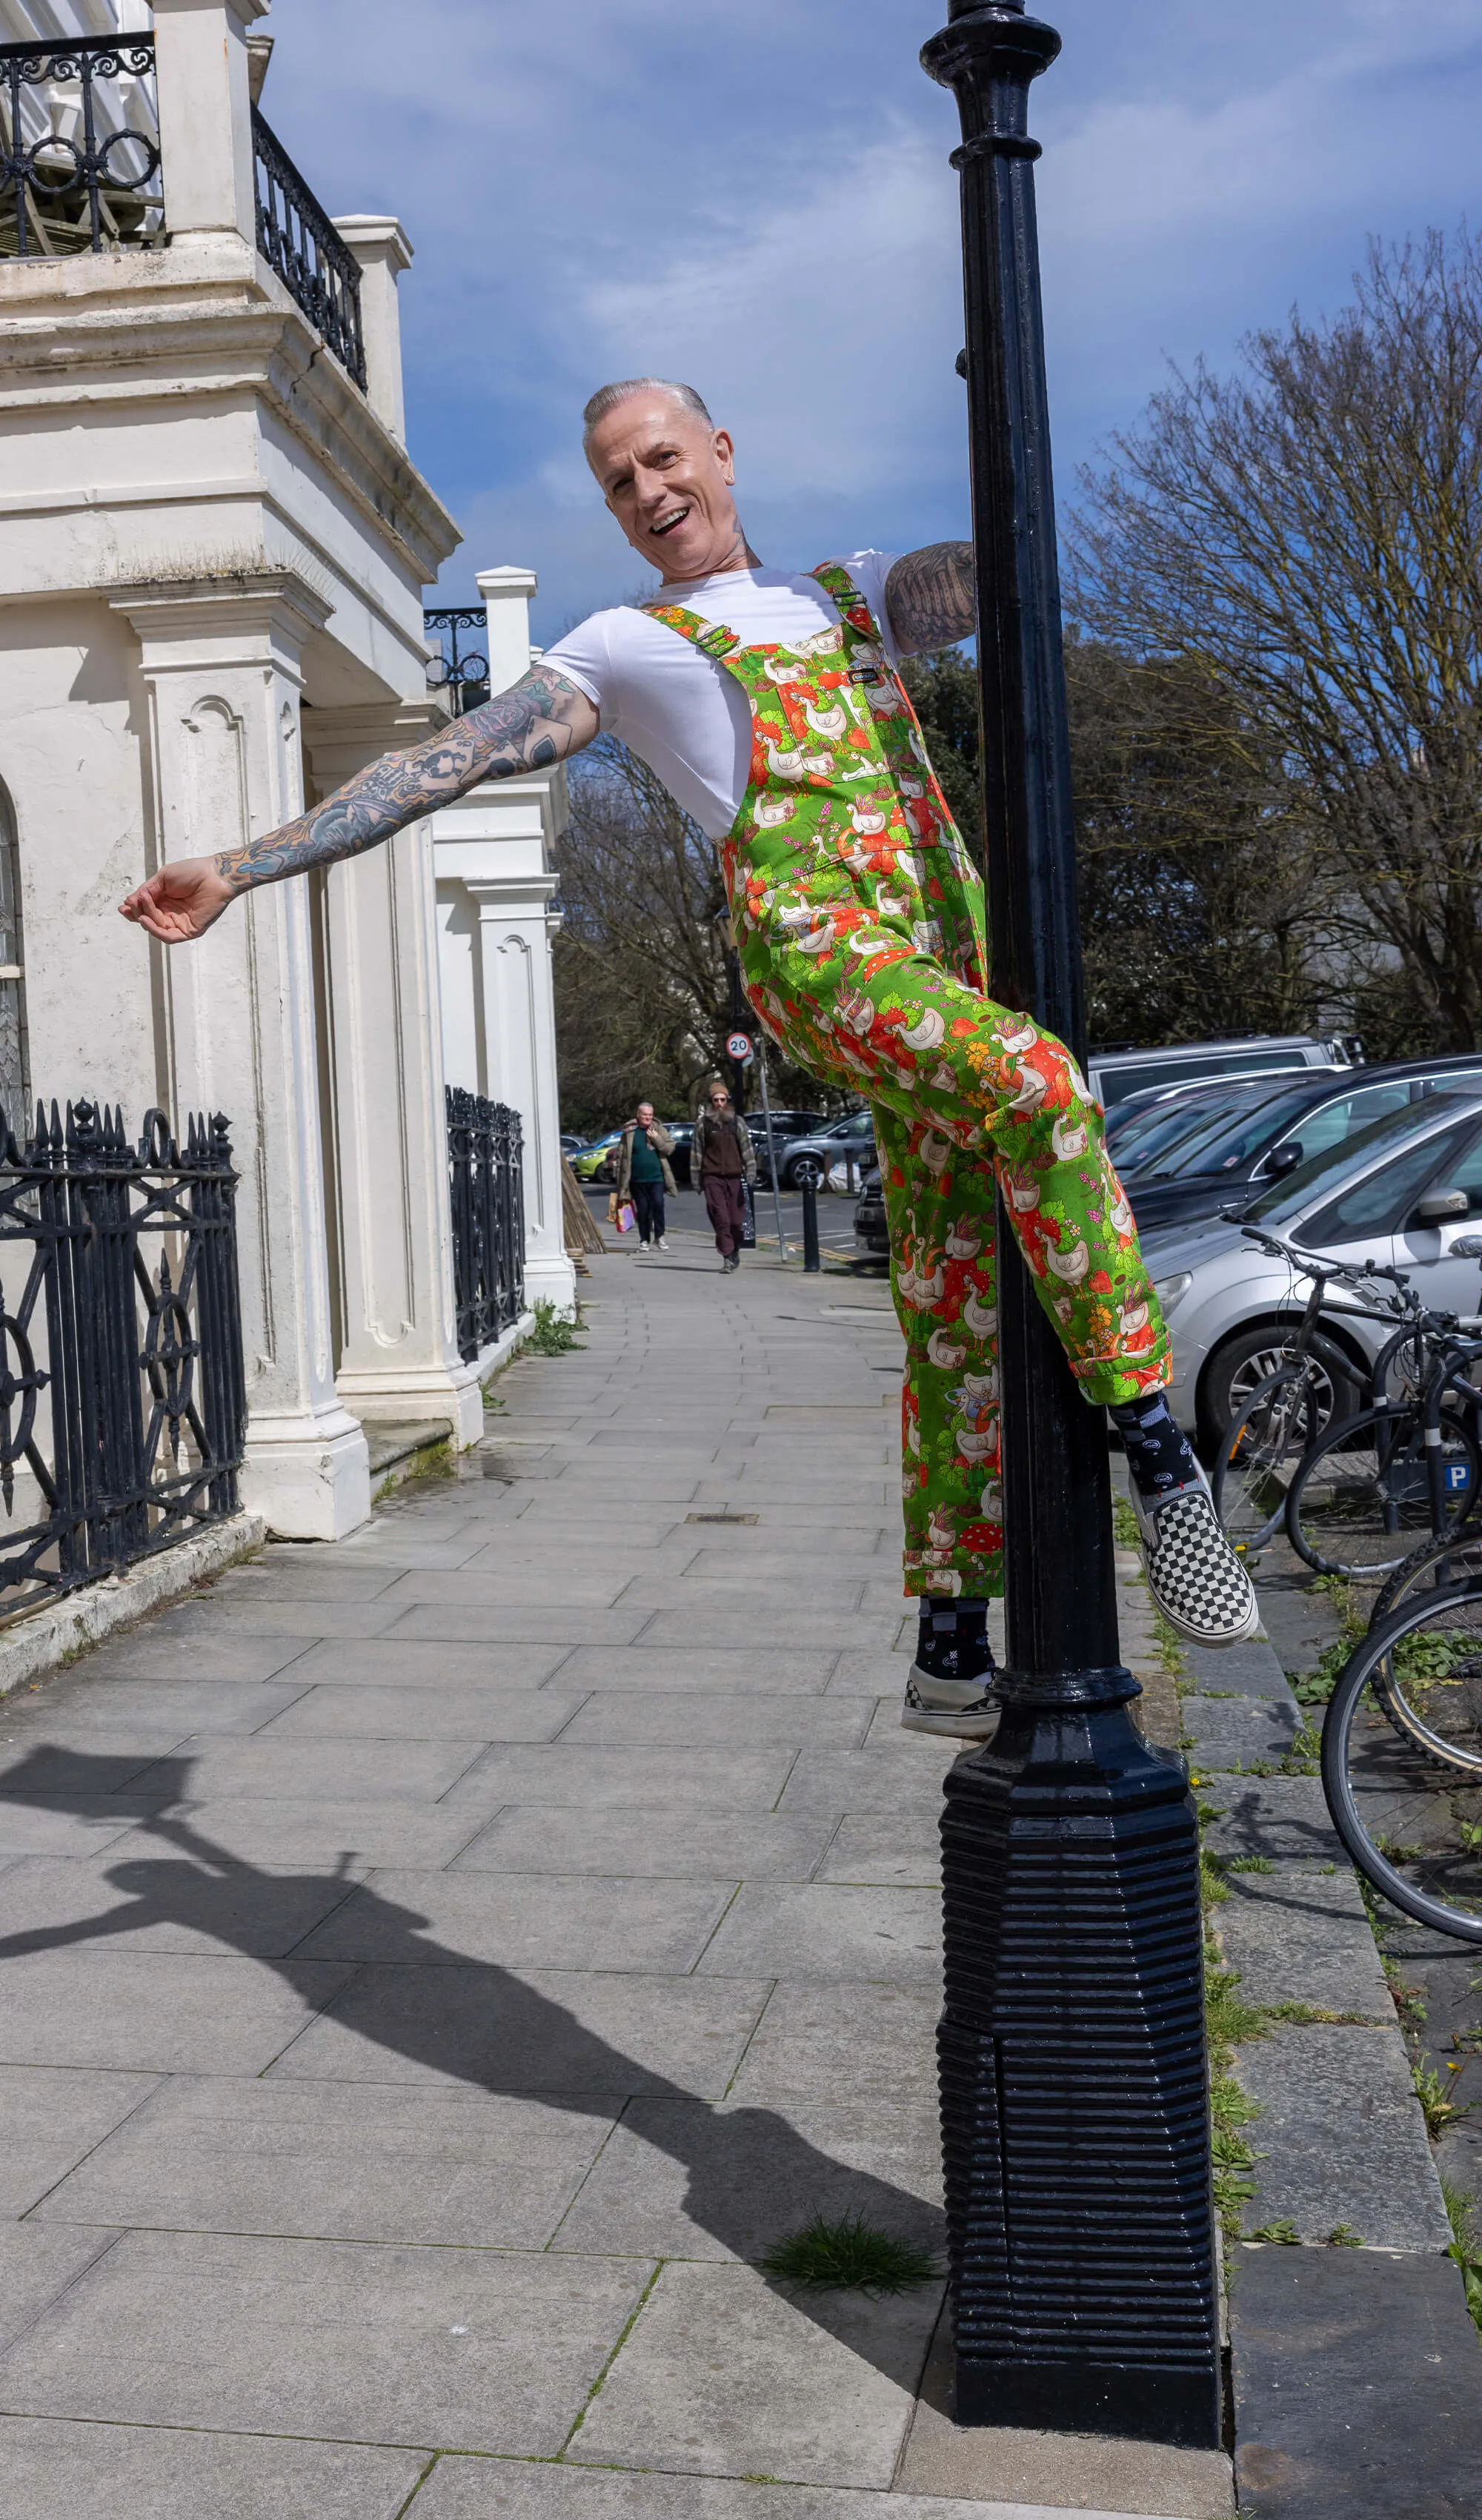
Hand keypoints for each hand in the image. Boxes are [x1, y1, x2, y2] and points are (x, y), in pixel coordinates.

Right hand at [119, 857, 236, 943]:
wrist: (215, 875)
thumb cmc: (193, 872)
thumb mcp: (163, 878)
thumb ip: (147, 890)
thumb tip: (130, 901)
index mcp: (165, 901)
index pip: (145, 911)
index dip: (133, 910)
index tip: (123, 906)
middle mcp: (171, 914)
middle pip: (148, 921)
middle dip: (136, 914)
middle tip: (130, 906)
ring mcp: (180, 923)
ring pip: (156, 929)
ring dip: (146, 919)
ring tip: (140, 908)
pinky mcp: (190, 931)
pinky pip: (169, 937)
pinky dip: (156, 931)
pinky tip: (146, 920)